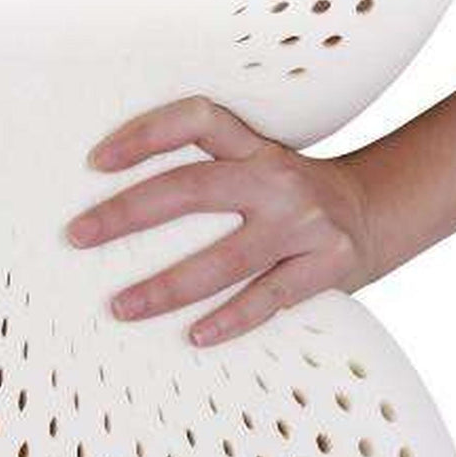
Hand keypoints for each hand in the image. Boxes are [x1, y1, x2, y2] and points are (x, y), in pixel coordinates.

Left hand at [66, 96, 373, 345]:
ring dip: (166, 286)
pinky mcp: (330, 265)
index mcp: (255, 146)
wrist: (376, 214)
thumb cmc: (291, 199)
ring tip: (122, 306)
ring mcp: (306, 223)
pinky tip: (194, 337)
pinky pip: (269, 299)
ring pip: (224, 258)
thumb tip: (117, 209)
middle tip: (79, 235)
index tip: (96, 160)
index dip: (145, 134)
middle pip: (192, 189)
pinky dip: (229, 320)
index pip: (197, 120)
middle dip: (127, 214)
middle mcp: (277, 178)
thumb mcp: (258, 168)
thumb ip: (209, 177)